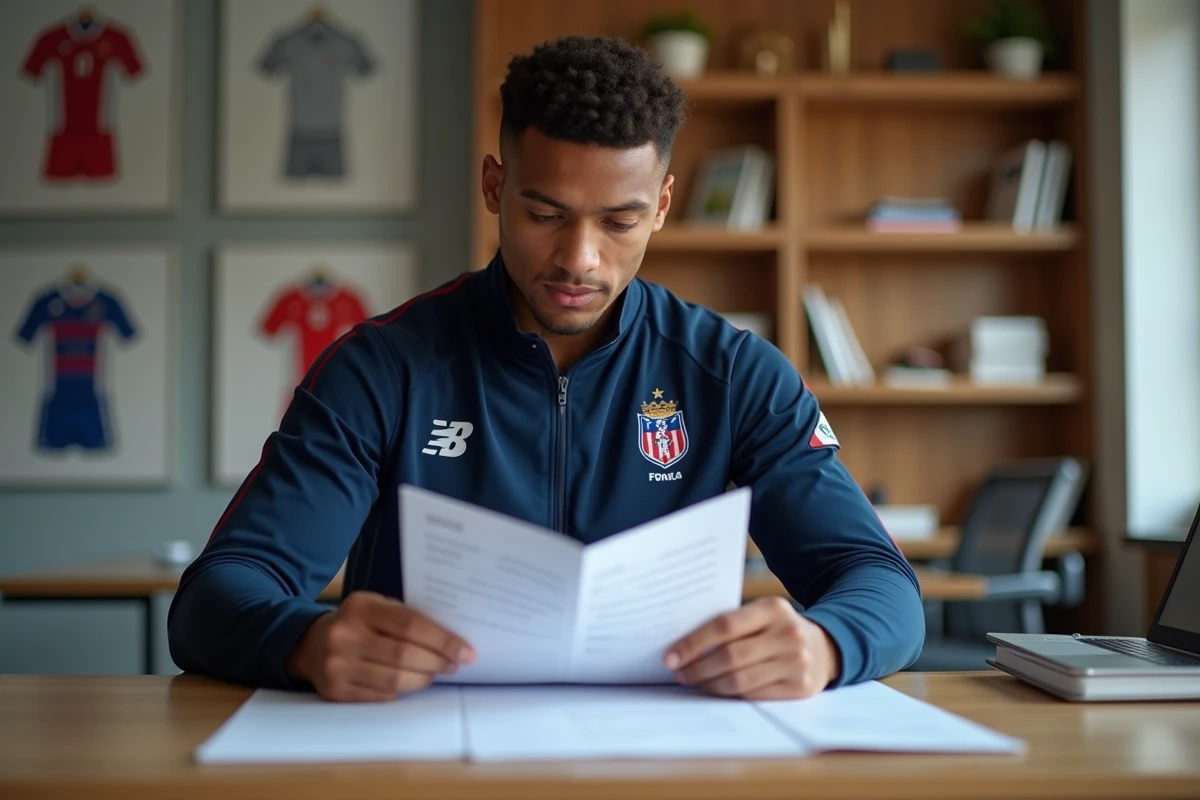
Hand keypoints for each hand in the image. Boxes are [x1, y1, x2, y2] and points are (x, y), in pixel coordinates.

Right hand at [286, 591, 474, 701]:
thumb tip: (451, 637)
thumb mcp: (376, 607)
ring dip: (423, 679)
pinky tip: (411, 683)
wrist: (309, 644)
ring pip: (394, 681)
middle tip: (455, 664)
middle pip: (404, 655)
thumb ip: (407, 617)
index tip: (466, 651)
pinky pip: (380, 696)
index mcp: (360, 607)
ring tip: (435, 673)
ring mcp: (336, 665)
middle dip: (437, 662)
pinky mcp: (334, 691)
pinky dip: (401, 692)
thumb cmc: (357, 623)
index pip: (411, 625)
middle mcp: (344, 635)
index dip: (443, 640)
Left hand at [664, 596, 841, 699]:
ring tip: (694, 681)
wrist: (826, 647)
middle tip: (678, 672)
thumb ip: (732, 623)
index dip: (693, 643)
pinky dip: (730, 695)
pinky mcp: (800, 688)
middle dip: (697, 667)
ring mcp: (797, 662)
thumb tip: (682, 644)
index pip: (724, 625)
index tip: (670, 655)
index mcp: (773, 608)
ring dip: (710, 684)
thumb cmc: (778, 629)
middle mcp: (788, 634)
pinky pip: (754, 695)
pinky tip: (717, 689)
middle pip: (730, 656)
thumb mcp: (762, 615)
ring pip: (740, 680)